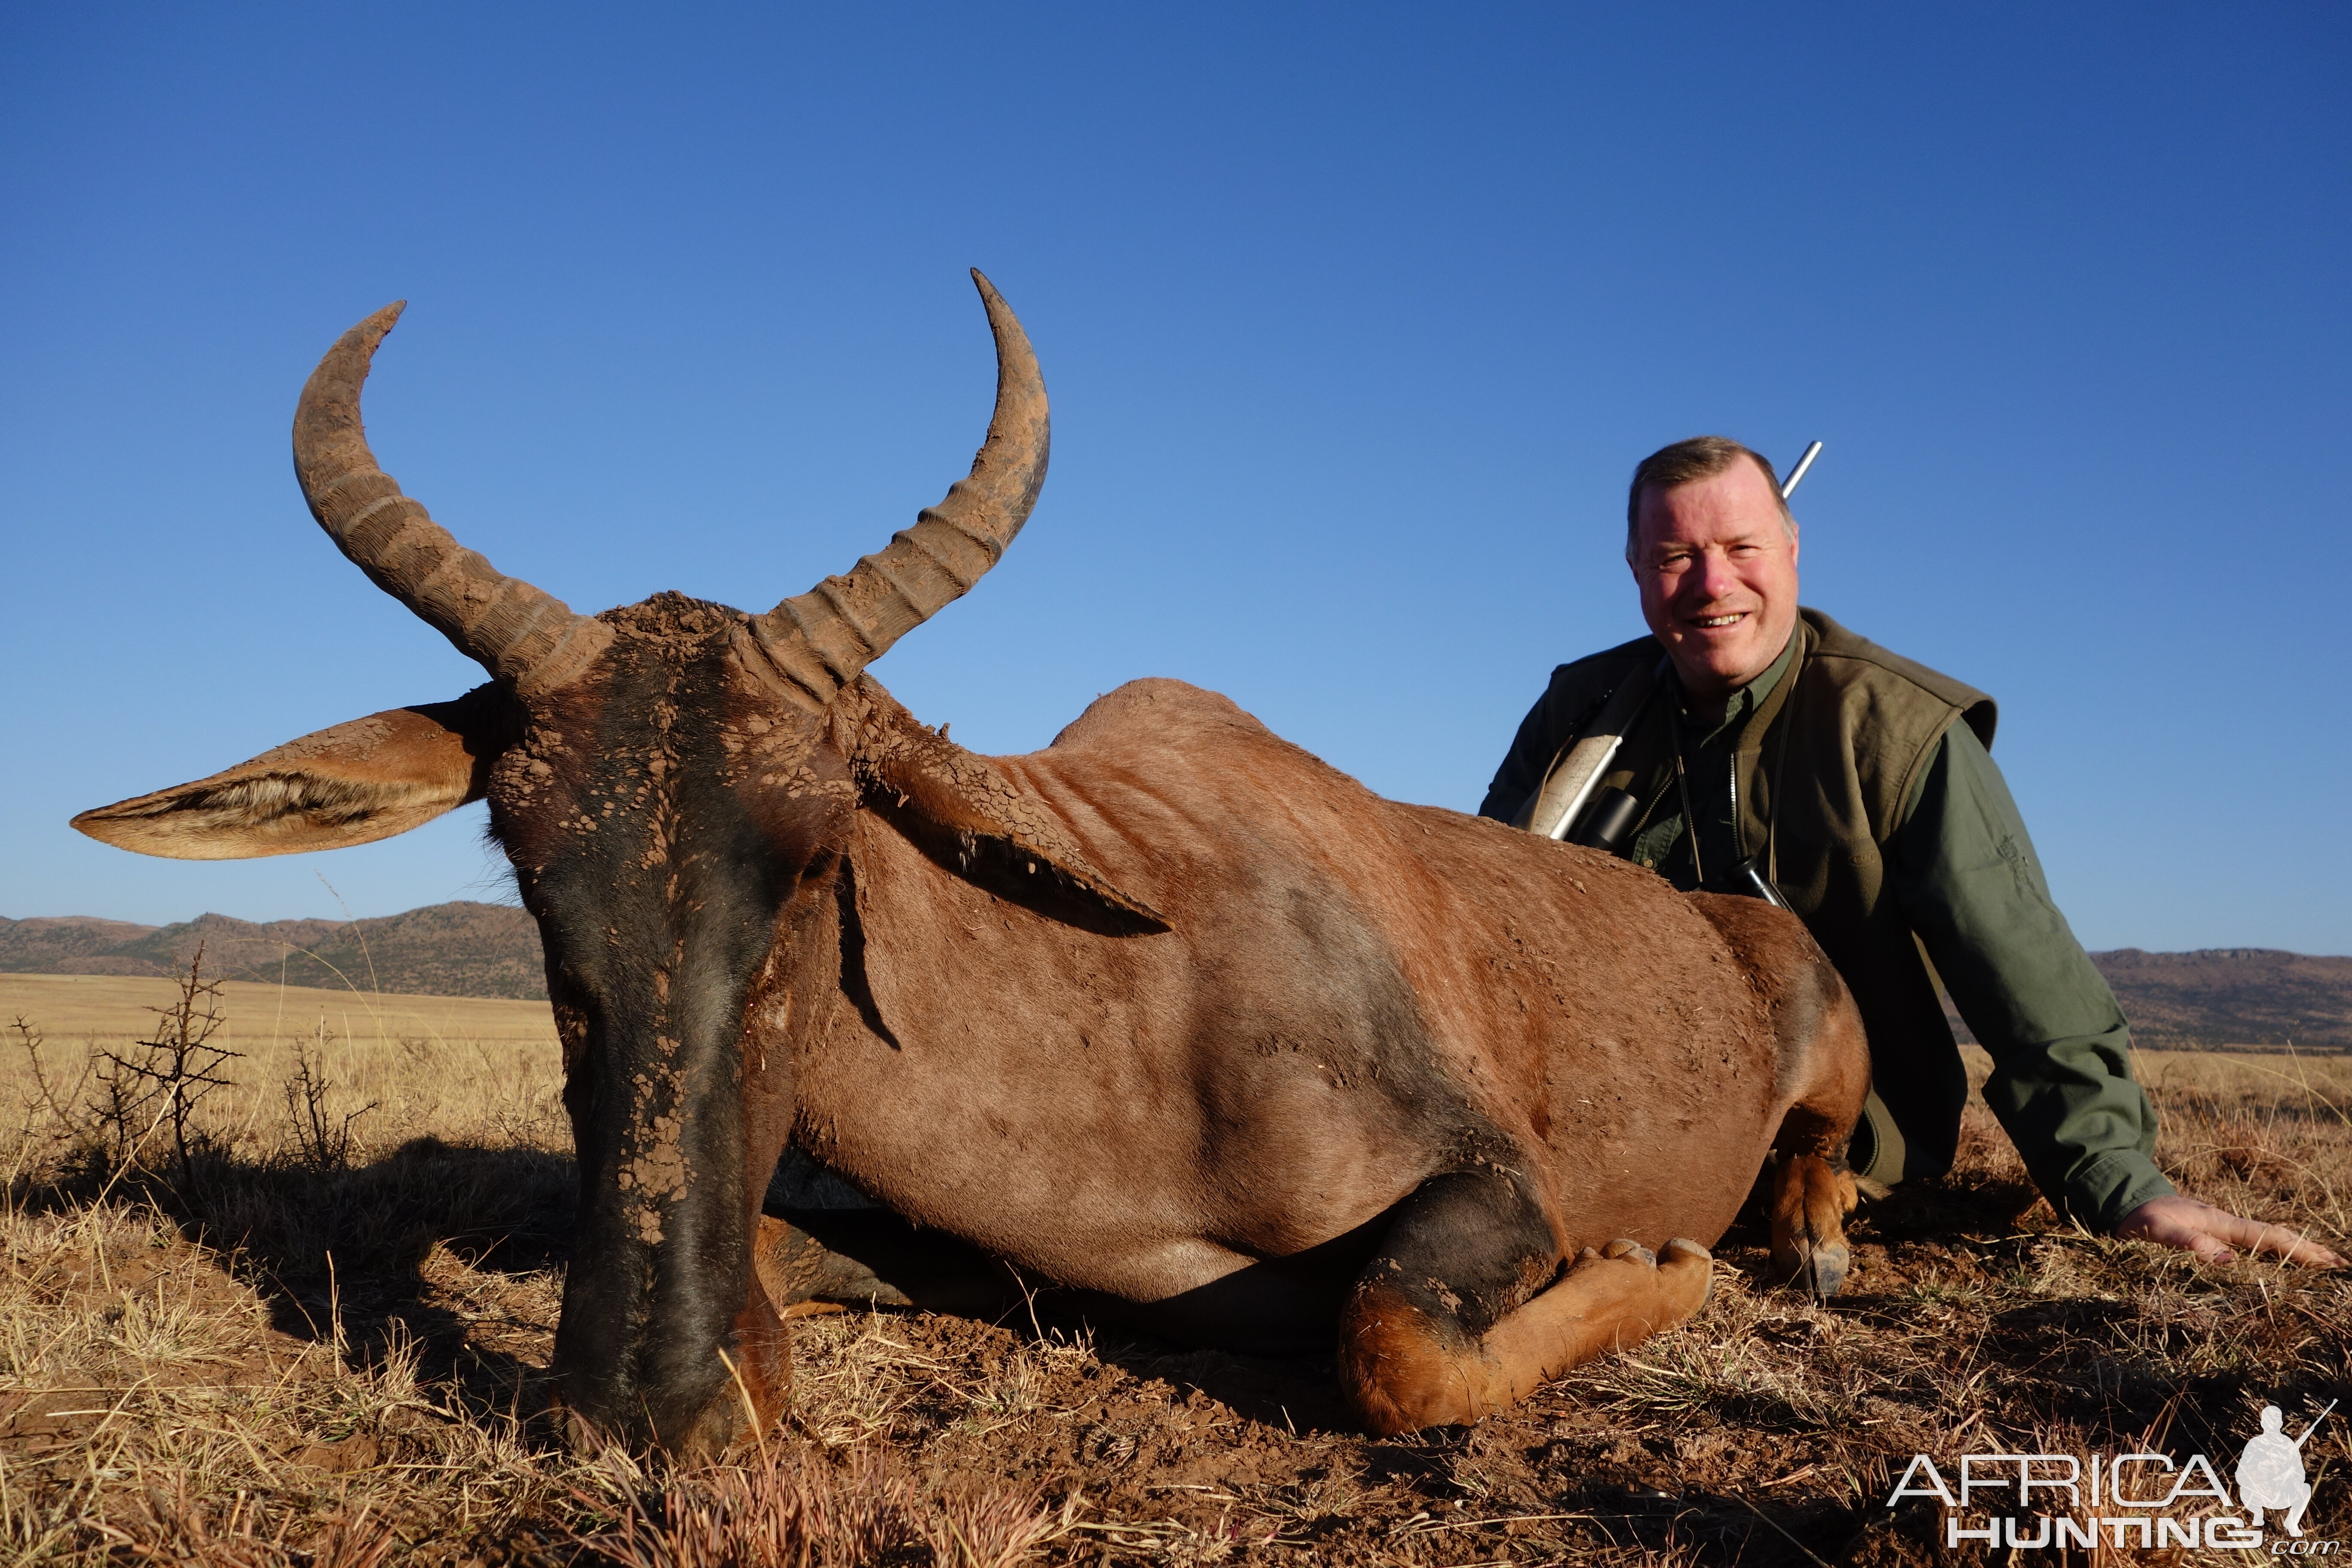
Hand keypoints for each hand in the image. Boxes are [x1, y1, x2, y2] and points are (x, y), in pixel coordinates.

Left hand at [2115, 1194, 2343, 1266]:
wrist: (2123, 1199)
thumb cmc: (2138, 1217)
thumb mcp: (2155, 1230)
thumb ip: (2186, 1243)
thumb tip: (2228, 1260)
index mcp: (2219, 1223)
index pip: (2267, 1236)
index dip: (2298, 1250)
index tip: (2327, 1262)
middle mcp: (2226, 1223)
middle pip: (2275, 1235)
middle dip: (2308, 1249)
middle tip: (2340, 1264)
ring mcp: (2222, 1227)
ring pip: (2267, 1237)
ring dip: (2297, 1249)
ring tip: (2325, 1261)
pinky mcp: (2214, 1231)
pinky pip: (2253, 1240)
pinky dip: (2275, 1248)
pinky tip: (2284, 1258)